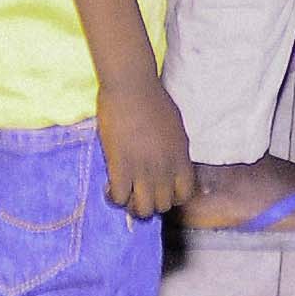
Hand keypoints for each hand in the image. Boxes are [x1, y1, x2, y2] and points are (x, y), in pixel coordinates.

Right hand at [100, 72, 195, 216]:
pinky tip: (110, 186)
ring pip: (142, 209)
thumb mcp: (176, 128)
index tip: (160, 189)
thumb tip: (171, 164)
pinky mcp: (120, 166)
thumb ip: (175, 150)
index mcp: (181, 158)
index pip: (185, 195)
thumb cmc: (152, 99)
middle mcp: (165, 168)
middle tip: (139, 191)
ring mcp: (143, 170)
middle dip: (151, 202)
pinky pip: (119, 197)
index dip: (172, 198)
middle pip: (162, 206)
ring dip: (132, 205)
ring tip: (125, 192)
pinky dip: (113, 197)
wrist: (131, 87)